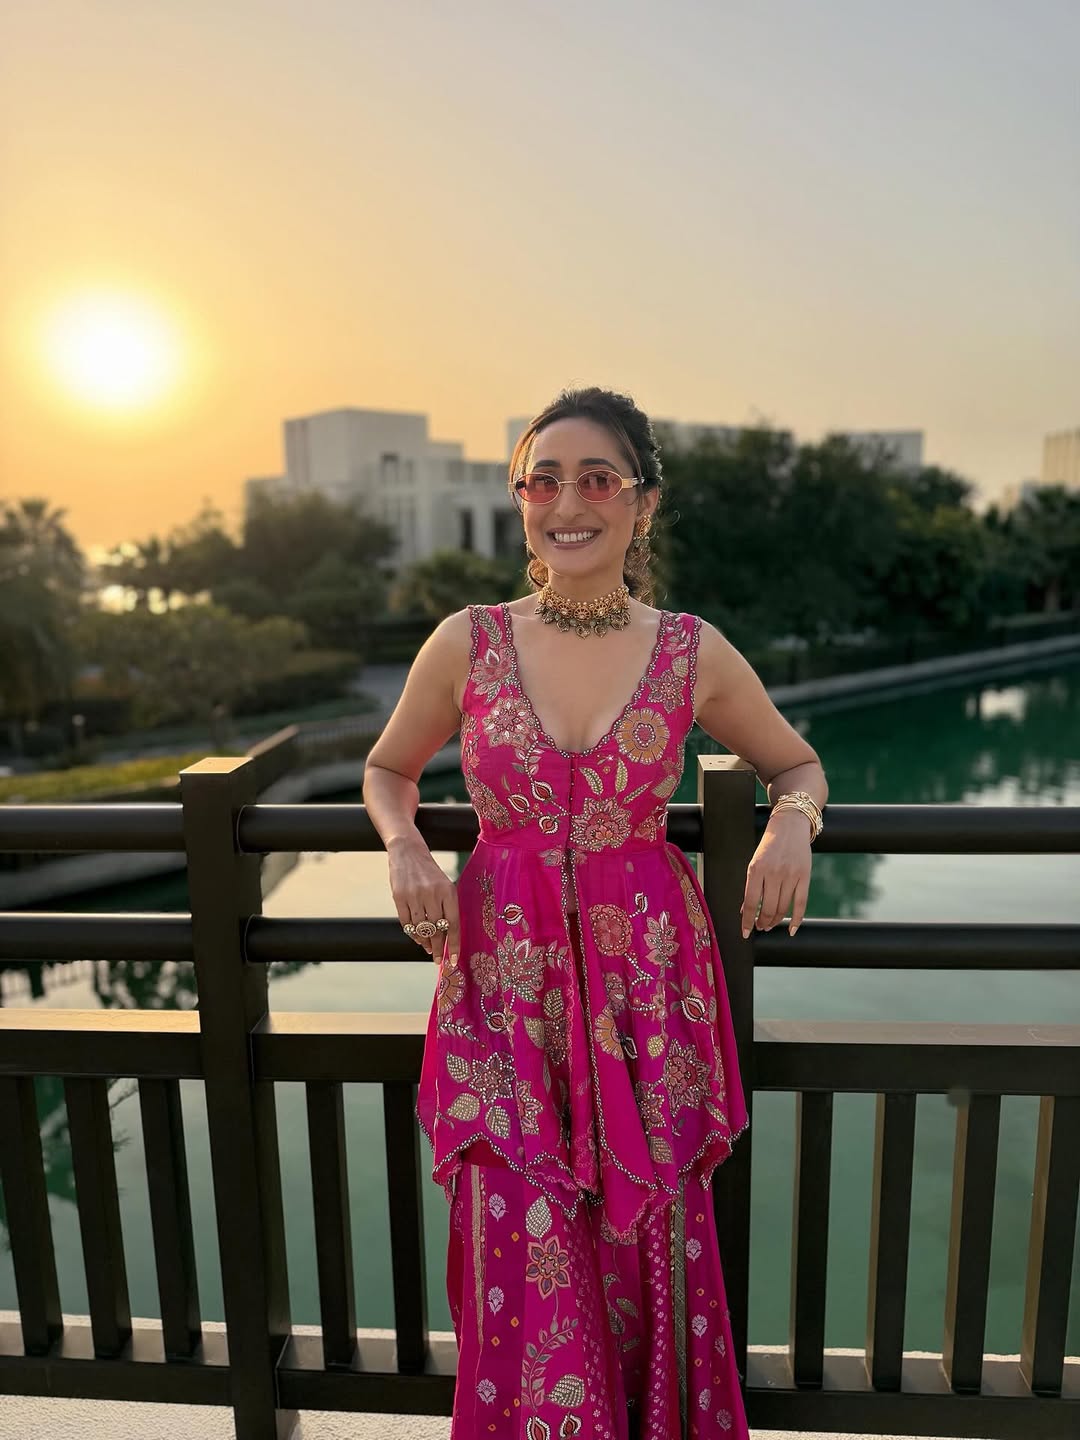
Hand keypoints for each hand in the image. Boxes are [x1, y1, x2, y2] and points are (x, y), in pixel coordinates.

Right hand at [387, 833, 459, 964]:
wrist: (408, 852)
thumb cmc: (430, 872)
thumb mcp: (445, 885)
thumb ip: (447, 908)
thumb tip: (447, 936)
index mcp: (448, 891)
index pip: (453, 924)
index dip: (453, 944)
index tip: (453, 959)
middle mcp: (432, 894)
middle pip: (436, 930)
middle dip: (438, 948)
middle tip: (438, 959)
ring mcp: (414, 896)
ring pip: (420, 928)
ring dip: (424, 942)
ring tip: (428, 948)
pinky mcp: (399, 897)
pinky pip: (406, 923)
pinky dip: (412, 934)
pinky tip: (417, 938)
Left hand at [740, 809, 812, 937]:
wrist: (790, 825)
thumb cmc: (769, 846)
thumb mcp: (755, 862)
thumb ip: (751, 886)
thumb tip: (745, 911)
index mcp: (756, 869)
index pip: (750, 902)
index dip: (747, 921)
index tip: (746, 932)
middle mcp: (773, 873)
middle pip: (767, 908)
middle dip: (762, 922)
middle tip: (760, 927)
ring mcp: (790, 875)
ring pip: (783, 908)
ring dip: (775, 921)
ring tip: (770, 924)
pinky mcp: (804, 876)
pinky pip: (801, 904)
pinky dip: (796, 920)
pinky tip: (791, 929)